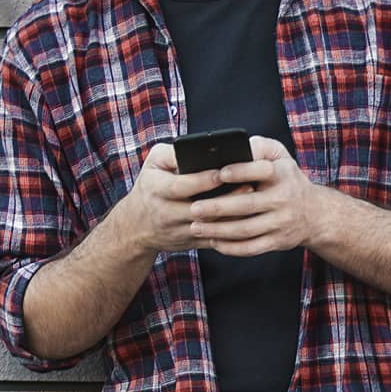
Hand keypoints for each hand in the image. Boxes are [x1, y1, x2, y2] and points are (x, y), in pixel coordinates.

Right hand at [121, 141, 259, 256]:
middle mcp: (167, 213)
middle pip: (201, 209)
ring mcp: (180, 231)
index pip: (181, 186)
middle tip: (250, 185)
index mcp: (156, 190)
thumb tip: (195, 148)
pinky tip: (249, 220)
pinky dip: (233, 232)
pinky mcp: (192, 243)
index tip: (223, 171)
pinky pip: (216, 240)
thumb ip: (172, 153)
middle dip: (227, 199)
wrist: (137, 227)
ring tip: (253, 202)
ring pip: (212, 227)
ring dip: (235, 216)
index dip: (203, 180)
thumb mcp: (153, 164)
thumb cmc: (150, 186)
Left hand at [183, 134, 332, 256]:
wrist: (314, 214)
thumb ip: (259, 147)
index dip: (241, 172)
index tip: (219, 173)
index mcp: (282, 174)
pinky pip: (251, 248)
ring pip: (245, 230)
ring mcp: (281, 223)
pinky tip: (214, 241)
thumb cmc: (286, 179)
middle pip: (247, 205)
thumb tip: (237, 146)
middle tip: (194, 208)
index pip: (262, 171)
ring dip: (218, 230)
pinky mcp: (277, 242)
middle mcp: (283, 199)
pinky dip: (231, 247)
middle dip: (218, 208)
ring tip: (196, 227)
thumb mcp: (280, 156)